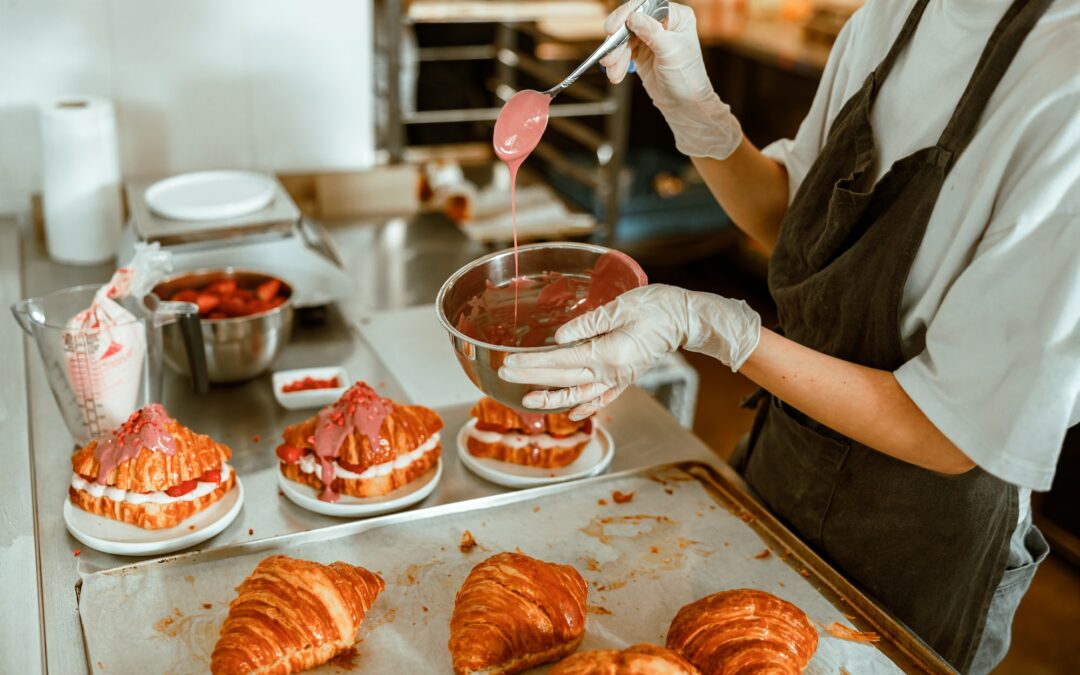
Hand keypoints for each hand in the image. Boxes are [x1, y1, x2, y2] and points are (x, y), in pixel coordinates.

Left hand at [498, 285, 761, 419]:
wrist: (687, 318)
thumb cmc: (657, 307)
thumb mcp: (620, 307)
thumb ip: (587, 323)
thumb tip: (559, 337)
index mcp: (608, 353)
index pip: (560, 360)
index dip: (532, 363)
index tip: (509, 362)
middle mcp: (611, 371)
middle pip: (563, 377)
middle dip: (532, 377)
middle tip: (505, 375)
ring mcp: (619, 377)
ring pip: (579, 393)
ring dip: (552, 399)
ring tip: (528, 401)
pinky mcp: (626, 377)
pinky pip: (602, 397)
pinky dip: (585, 406)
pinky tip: (570, 413)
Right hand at [598, 2, 742, 159]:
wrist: (684, 104)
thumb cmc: (686, 78)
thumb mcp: (670, 52)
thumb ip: (651, 32)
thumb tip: (632, 17)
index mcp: (676, 17)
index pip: (648, 6)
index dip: (628, 14)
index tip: (613, 27)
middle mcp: (663, 23)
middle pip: (631, 21)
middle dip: (618, 41)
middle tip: (608, 56)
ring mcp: (650, 37)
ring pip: (624, 38)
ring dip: (615, 55)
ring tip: (612, 71)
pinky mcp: (640, 52)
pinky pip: (622, 51)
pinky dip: (616, 62)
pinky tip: (615, 74)